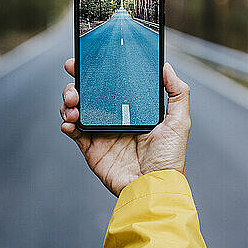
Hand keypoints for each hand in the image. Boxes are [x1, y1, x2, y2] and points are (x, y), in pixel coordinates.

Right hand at [60, 58, 190, 196]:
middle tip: (74, 82)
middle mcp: (115, 118)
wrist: (154, 187)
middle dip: (76, 84)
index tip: (86, 59)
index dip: (97, 71)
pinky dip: (67, 124)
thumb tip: (166, 66)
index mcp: (133, 109)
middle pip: (88, 94)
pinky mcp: (92, 149)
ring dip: (69, 103)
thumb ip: (177, 92)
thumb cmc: (170, 158)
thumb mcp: (179, 121)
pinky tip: (70, 122)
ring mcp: (102, 133)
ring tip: (73, 104)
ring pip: (77, 110)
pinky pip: (74, 133)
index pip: (111, 84)